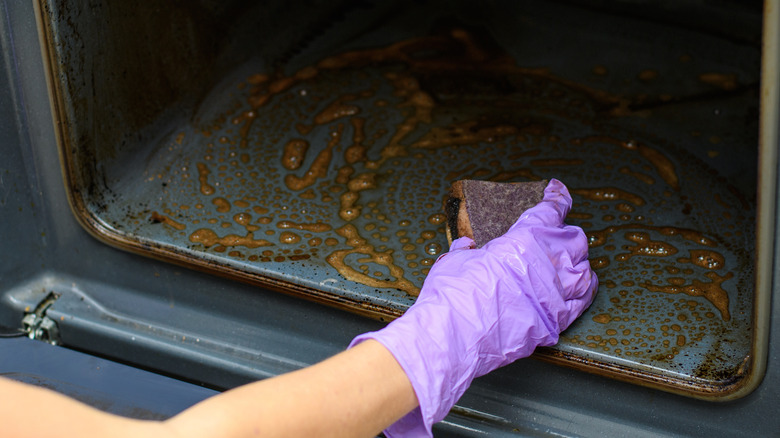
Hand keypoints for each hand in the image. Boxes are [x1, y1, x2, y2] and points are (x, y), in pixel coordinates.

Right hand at [349, 179, 597, 436]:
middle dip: (566, 234)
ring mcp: (554, 294)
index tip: (557, 190)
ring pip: (584, 271)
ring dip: (577, 263)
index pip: (550, 211)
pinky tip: (579, 288)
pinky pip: (583, 301)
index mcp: (521, 241)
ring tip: (569, 262)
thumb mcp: (454, 260)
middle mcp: (545, 264)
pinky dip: (583, 291)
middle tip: (555, 234)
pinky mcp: (556, 321)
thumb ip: (467, 250)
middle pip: (574, 240)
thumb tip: (467, 246)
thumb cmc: (451, 296)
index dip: (557, 197)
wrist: (453, 336)